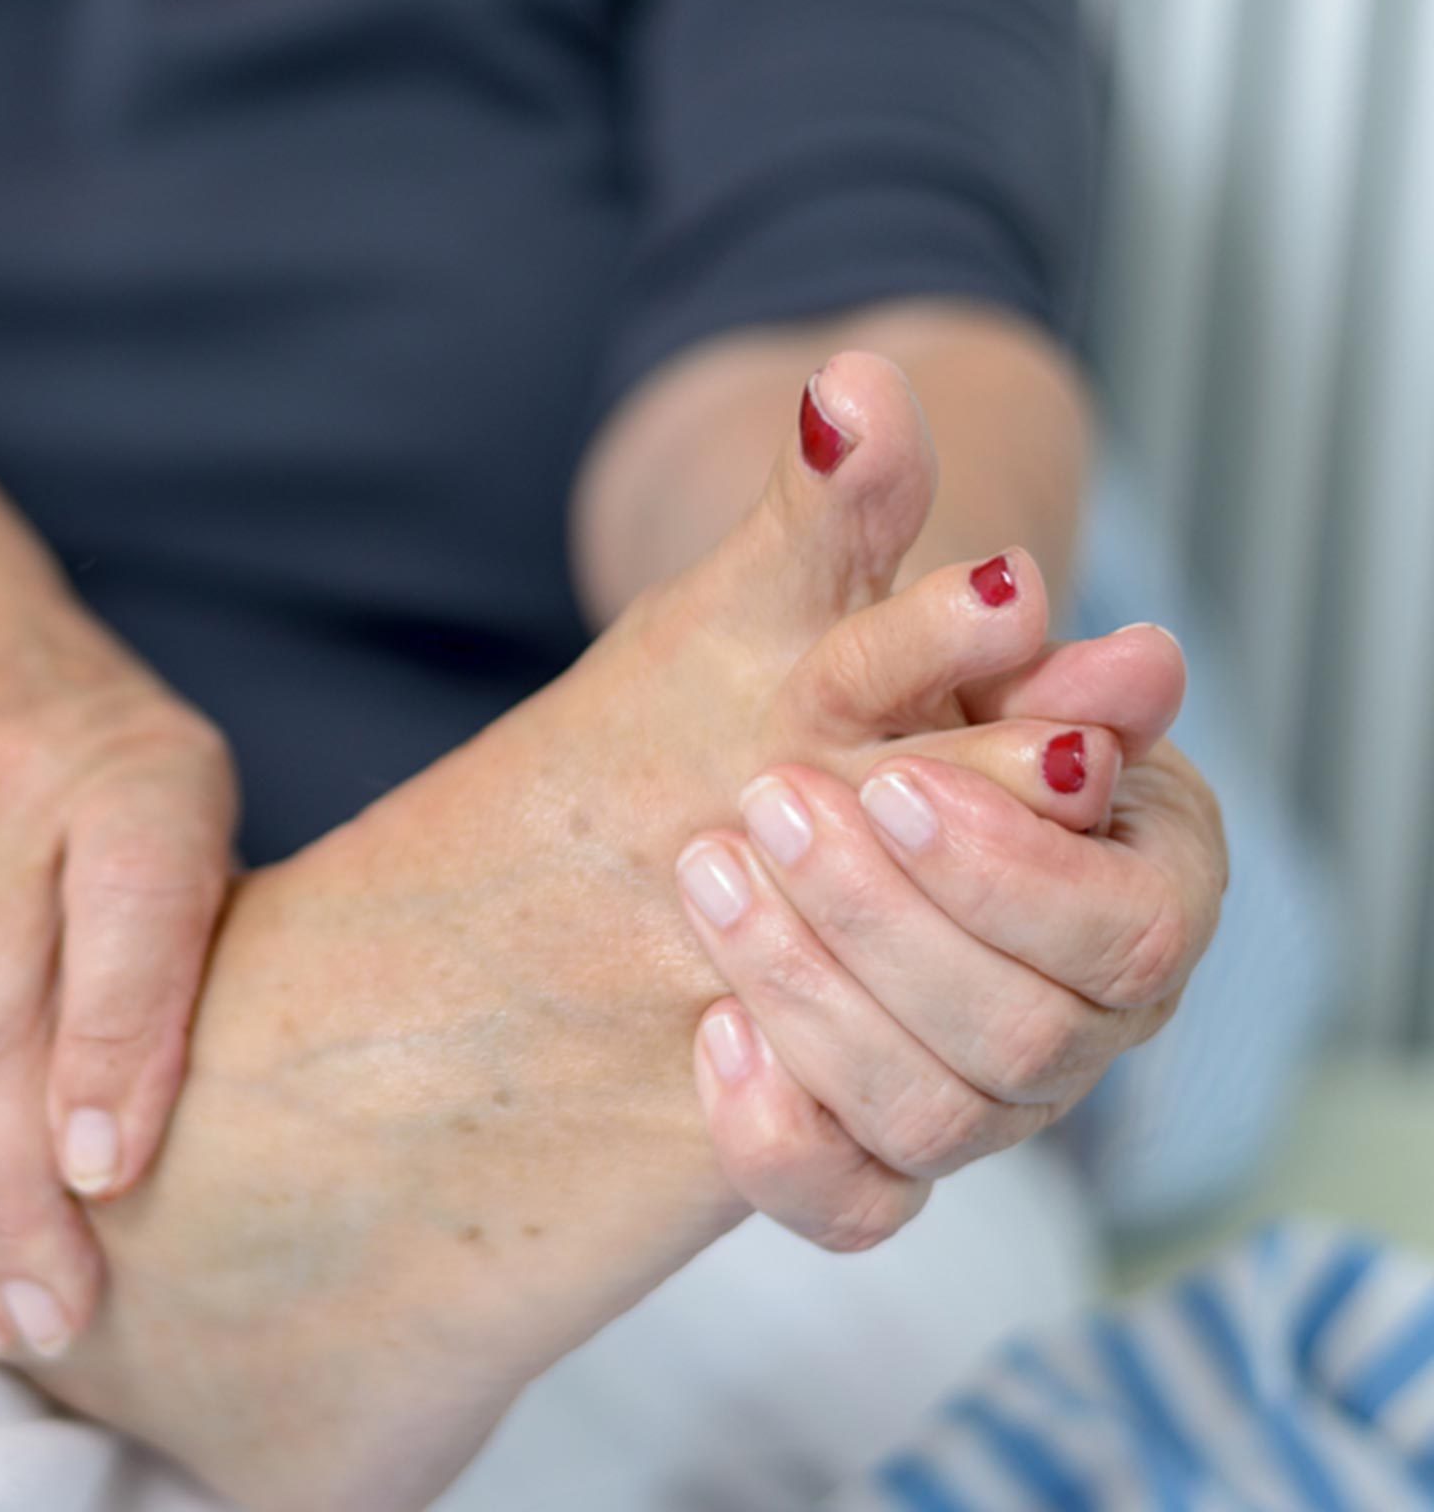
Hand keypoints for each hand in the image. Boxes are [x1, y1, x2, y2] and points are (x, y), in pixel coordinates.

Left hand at [683, 621, 1228, 1249]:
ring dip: (808, 993)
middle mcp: (1092, 1024)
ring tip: (709, 872)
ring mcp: (994, 1108)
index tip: (890, 779)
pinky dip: (775, 1135)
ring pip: (930, 1119)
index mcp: (1152, 893)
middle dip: (877, 917)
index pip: (1125, 935)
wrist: (814, 777)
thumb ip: (1010, 654)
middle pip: (1020, 1037)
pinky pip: (849, 1208)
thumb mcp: (938, 656)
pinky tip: (710, 1030)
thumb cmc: (909, 703)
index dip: (1006, 872)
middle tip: (767, 799)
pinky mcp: (887, 1164)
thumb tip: (1137, 659)